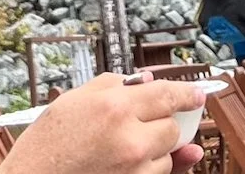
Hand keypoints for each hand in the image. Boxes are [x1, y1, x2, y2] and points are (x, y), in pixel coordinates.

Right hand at [2, 72, 206, 173]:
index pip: (167, 94)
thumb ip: (113, 85)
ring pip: (166, 155)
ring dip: (153, 150)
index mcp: (115, 107)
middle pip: (171, 128)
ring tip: (118, 150)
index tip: (198, 94)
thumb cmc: (46, 143)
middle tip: (137, 126)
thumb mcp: (73, 100)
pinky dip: (146, 169)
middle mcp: (130, 138)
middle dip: (160, 124)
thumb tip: (146, 80)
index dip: (187, 93)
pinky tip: (123, 164)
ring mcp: (134, 169)